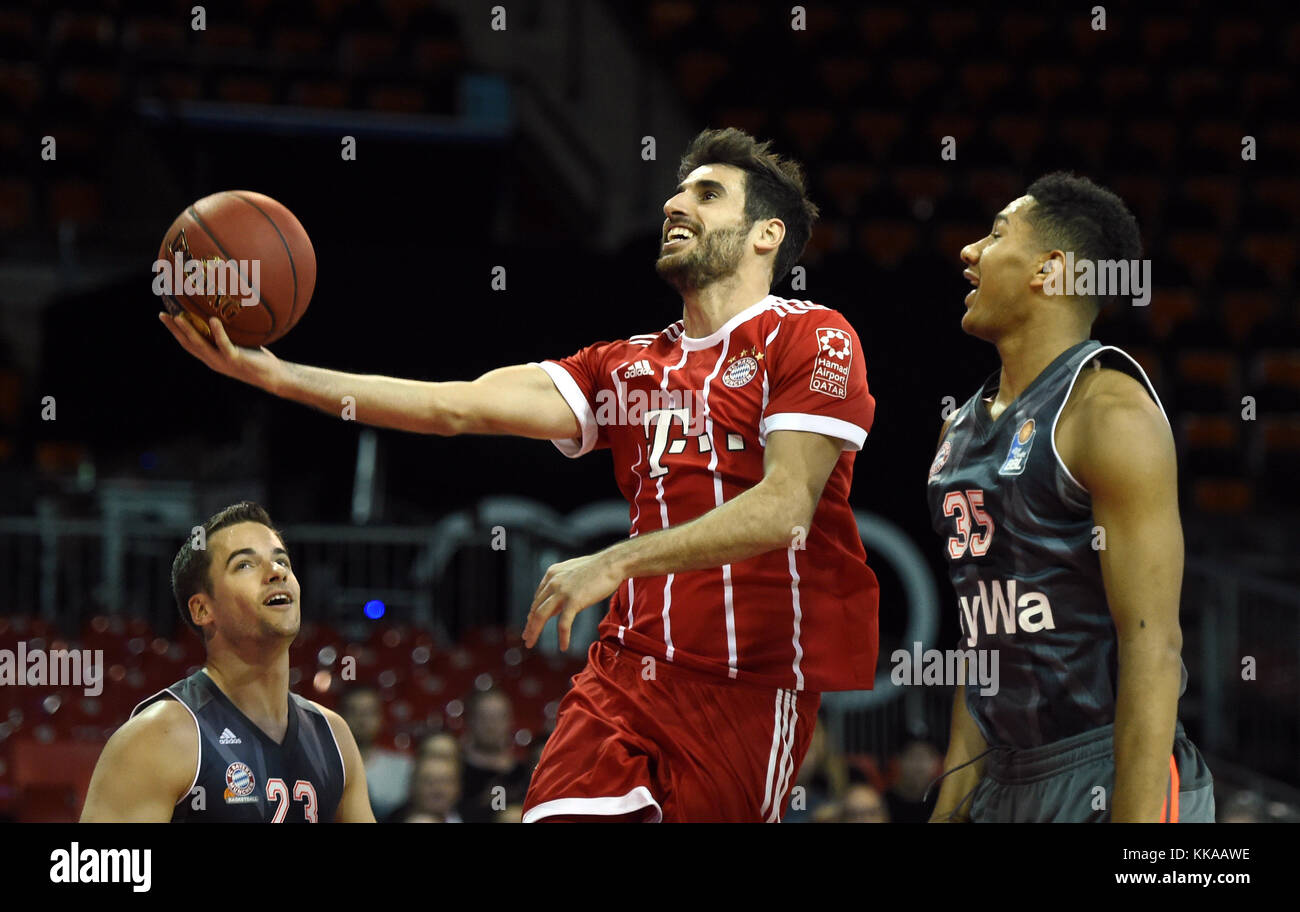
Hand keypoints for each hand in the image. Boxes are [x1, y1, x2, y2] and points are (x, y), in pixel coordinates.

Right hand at [158, 311, 282, 391]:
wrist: (273, 377)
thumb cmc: (257, 358)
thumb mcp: (239, 343)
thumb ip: (230, 331)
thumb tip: (227, 310)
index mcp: (211, 356)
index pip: (187, 342)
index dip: (174, 331)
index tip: (163, 315)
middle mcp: (213, 360)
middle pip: (188, 343)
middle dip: (174, 329)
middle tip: (163, 314)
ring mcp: (223, 360)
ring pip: (201, 345)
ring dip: (188, 331)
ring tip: (178, 317)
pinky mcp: (235, 360)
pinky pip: (224, 345)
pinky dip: (218, 333)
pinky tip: (213, 320)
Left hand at [523, 551, 623, 649]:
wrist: (612, 563)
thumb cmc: (598, 568)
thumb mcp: (573, 574)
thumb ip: (562, 585)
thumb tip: (557, 602)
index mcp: (552, 574)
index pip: (538, 598)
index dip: (532, 613)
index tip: (530, 624)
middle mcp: (553, 582)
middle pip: (535, 608)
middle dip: (529, 625)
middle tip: (526, 638)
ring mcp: (562, 591)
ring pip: (541, 616)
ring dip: (534, 632)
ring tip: (530, 644)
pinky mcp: (574, 601)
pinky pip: (563, 624)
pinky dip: (562, 637)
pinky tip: (563, 646)